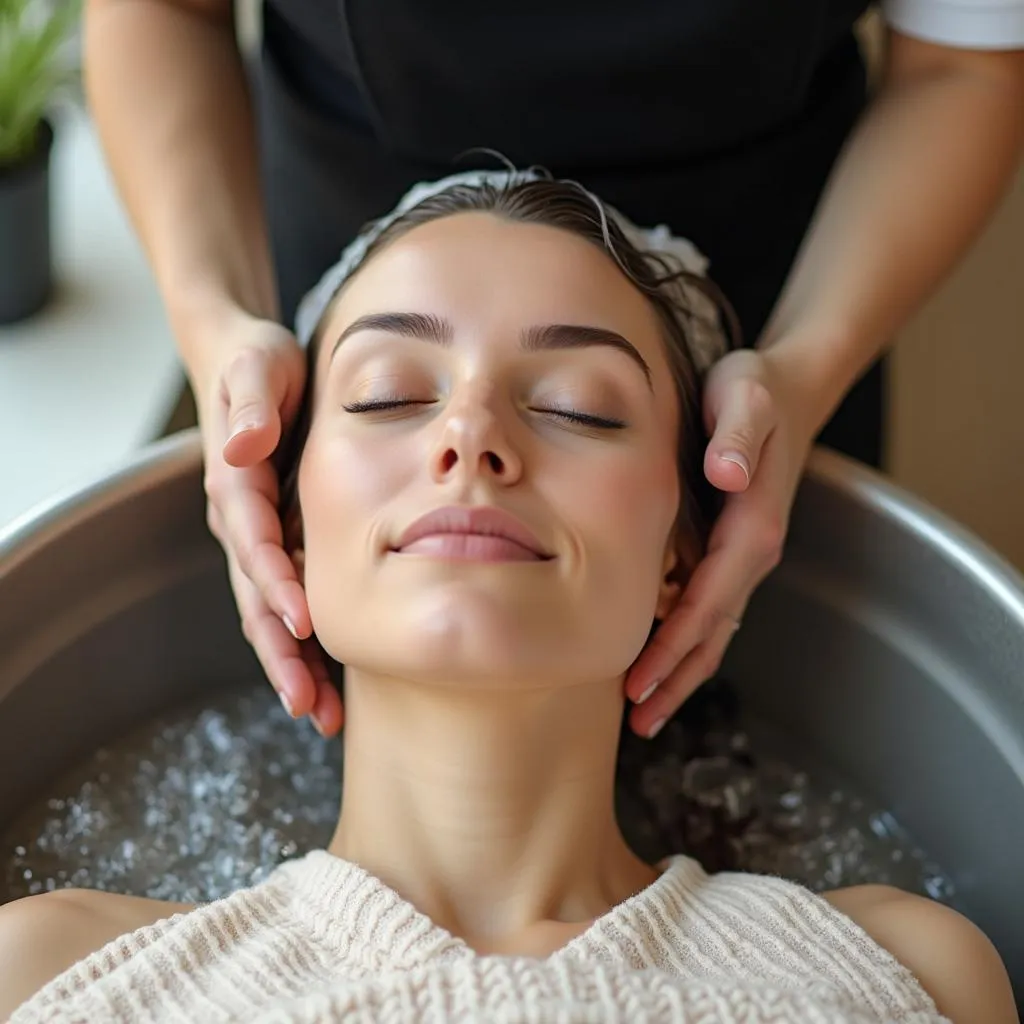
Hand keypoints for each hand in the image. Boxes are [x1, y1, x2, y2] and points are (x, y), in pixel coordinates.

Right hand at [193, 309, 342, 735]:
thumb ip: (251, 402)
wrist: (249, 363)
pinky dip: (307, 640)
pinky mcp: (279, 540)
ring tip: (321, 713)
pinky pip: (290, 598)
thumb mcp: (257, 366)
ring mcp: (259, 536)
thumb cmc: (257, 361)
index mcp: (237, 484)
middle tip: (307, 704)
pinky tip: (332, 678)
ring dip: (293, 663)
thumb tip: (242, 445)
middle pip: (255, 597)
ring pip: (270, 611)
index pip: (254, 541)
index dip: (274, 581)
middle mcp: (242, 520)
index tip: (302, 619)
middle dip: (280, 652)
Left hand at [625, 347, 815, 736]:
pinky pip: (708, 608)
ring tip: (645, 712)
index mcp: (751, 530)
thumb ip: (737, 434)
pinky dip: (685, 642)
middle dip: (675, 680)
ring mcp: (743, 556)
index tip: (637, 684)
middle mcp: (751, 553)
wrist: (786, 388)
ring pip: (713, 629)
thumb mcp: (746, 397)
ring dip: (681, 673)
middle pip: (712, 633)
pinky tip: (656, 658)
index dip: (672, 647)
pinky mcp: (731, 550)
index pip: (706, 603)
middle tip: (637, 722)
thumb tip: (728, 475)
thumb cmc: (757, 392)